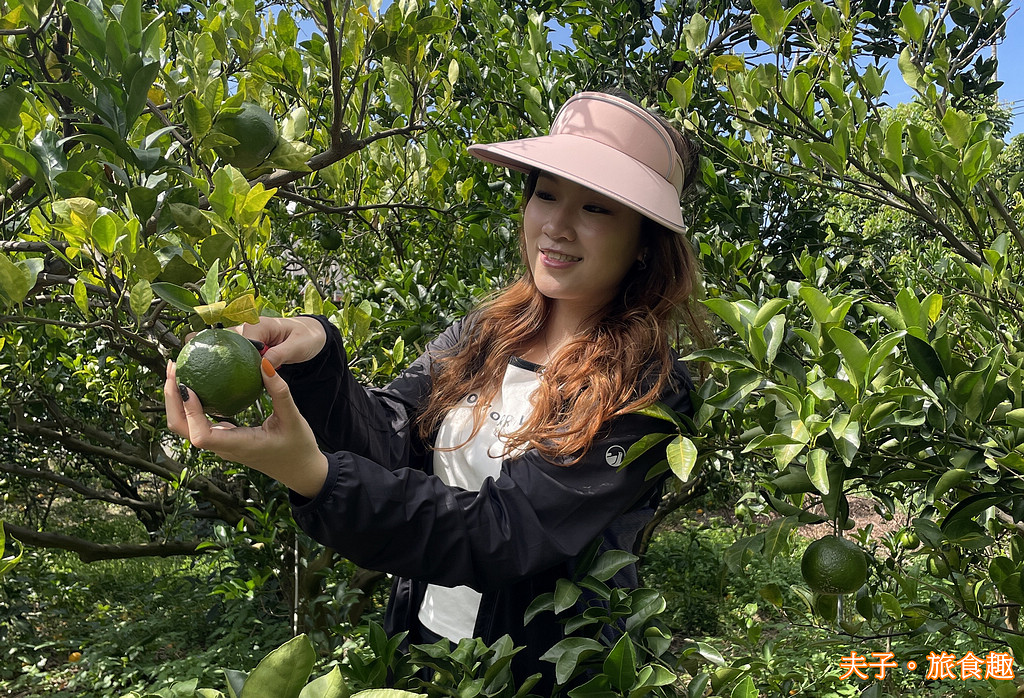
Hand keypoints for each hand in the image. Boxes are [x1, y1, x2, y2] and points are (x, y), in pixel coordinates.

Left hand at [165, 357, 327, 498]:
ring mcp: (220, 443)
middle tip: (174, 367)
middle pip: (181, 429)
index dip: (189, 412)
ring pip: (185, 426)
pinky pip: (197, 422)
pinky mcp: (223, 438)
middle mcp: (222, 446)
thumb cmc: (298, 447)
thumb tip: (264, 363)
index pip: (201, 435)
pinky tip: (197, 381)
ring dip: (176, 400)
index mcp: (237, 445)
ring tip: (178, 370)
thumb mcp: (294, 418)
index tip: (188, 386)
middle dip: (172, 399)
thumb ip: (280, 392)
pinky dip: (190, 402)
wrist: (299, 469)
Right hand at [181, 316, 326, 369]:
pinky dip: (217, 363)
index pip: (236, 335)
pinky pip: (229, 354)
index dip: (219, 347)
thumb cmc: (307, 338)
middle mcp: (248, 328)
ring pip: (220, 344)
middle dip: (199, 345)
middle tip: (180, 359)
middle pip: (219, 336)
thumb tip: (263, 365)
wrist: (313, 335)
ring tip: (182, 369)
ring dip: (203, 353)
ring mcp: (245, 337)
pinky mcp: (246, 346)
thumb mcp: (299, 346)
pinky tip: (207, 382)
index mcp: (259, 324)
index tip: (203, 359)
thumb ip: (281, 354)